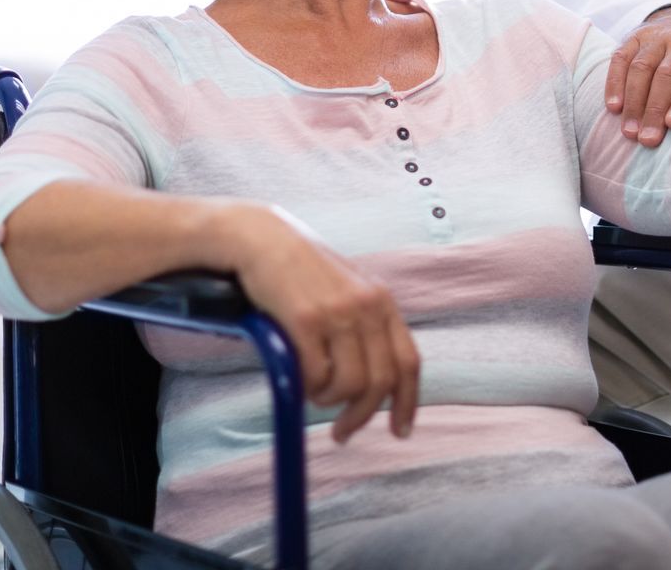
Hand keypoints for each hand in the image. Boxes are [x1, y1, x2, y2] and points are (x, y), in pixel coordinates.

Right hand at [213, 204, 420, 443]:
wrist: (261, 240)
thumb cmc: (301, 271)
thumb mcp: (347, 291)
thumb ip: (364, 328)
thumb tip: (371, 385)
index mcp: (382, 301)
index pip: (409, 362)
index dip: (407, 403)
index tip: (400, 431)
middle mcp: (366, 306)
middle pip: (380, 382)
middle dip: (361, 416)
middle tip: (342, 432)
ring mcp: (336, 312)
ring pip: (349, 384)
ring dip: (329, 401)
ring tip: (314, 394)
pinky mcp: (304, 320)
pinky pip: (314, 375)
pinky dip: (307, 388)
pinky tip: (298, 380)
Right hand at [606, 4, 670, 145]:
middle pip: (667, 75)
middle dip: (655, 110)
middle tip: (648, 139)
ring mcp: (658, 35)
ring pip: (641, 67)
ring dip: (633, 102)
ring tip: (630, 131)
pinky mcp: (635, 35)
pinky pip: (620, 59)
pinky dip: (614, 84)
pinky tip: (615, 107)